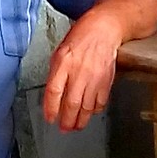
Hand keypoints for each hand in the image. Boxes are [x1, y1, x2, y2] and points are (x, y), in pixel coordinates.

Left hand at [43, 9, 122, 131]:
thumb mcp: (60, 52)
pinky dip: (95, 109)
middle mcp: (79, 72)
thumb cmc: (82, 37)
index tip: (50, 118)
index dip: (51, 109)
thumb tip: (53, 94)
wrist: (105, 29)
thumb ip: (56, 73)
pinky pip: (100, 100)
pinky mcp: (107, 80)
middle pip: (71, 103)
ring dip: (81, 119)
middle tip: (65, 128)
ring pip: (86, 106)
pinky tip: (90, 112)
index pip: (54, 92)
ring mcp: (94, 77)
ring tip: (77, 126)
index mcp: (63, 63)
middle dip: (67, 120)